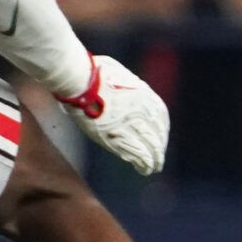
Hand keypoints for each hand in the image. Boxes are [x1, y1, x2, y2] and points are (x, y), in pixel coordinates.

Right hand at [57, 55, 168, 175]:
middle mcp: (142, 111)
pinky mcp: (116, 137)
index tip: (160, 139)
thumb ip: (126, 84)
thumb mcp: (119, 73)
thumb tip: (125, 87)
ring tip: (152, 168)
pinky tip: (143, 169)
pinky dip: (143, 164)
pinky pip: (137, 154)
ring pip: (150, 147)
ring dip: (154, 160)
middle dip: (159, 149)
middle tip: (158, 160)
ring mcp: (130, 124)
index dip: (162, 131)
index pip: (161, 117)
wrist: (79, 80)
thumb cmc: (92, 72)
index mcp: (144, 94)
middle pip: (157, 135)